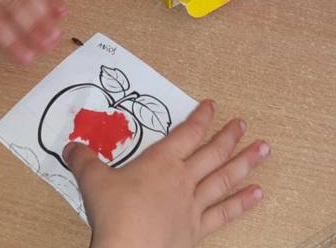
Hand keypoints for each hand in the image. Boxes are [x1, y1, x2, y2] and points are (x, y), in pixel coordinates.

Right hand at [67, 99, 268, 247]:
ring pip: (224, 178)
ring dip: (246, 163)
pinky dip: (242, 203)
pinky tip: (258, 194)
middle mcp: (182, 179)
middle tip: (244, 124)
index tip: (212, 106)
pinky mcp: (196, 230)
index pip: (186, 134)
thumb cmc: (114, 214)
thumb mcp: (92, 182)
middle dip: (229, 136)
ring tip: (264, 149)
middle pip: (212, 153)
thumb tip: (70, 147)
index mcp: (161, 163)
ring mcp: (193, 205)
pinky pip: (224, 213)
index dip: (200, 118)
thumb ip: (84, 161)